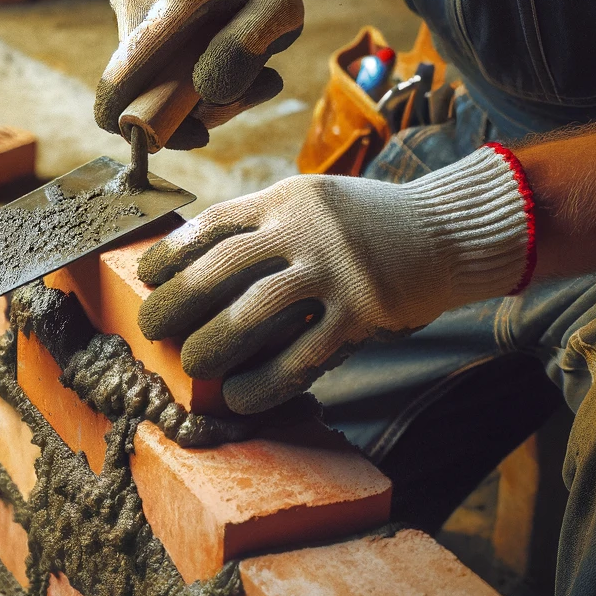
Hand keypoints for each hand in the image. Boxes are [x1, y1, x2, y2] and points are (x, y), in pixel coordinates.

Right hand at [94, 0, 304, 149]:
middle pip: (139, 86)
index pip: (129, 71)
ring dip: (183, 96)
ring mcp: (124, 0)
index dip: (141, 121)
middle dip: (184, 110)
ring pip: (140, 80)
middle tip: (235, 97)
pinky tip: (204, 61)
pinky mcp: (123, 10)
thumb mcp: (282, 9)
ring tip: (229, 71)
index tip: (195, 135)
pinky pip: (141, 65)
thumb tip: (207, 90)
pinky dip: (173, 79)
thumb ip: (251, 44)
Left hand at [136, 146, 533, 413]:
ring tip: (190, 364)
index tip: (146, 276)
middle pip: (223, 267)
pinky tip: (242, 396)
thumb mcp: (316, 203)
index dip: (174, 251)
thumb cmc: (370, 222)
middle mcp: (306, 227)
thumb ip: (270, 225)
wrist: (450, 229)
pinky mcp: (365, 307)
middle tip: (149, 327)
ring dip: (214, 343)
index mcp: (287, 199)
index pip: (215, 223)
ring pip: (255, 311)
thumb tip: (206, 262)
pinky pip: (304, 354)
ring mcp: (336, 267)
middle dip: (177, 301)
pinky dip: (267, 381)